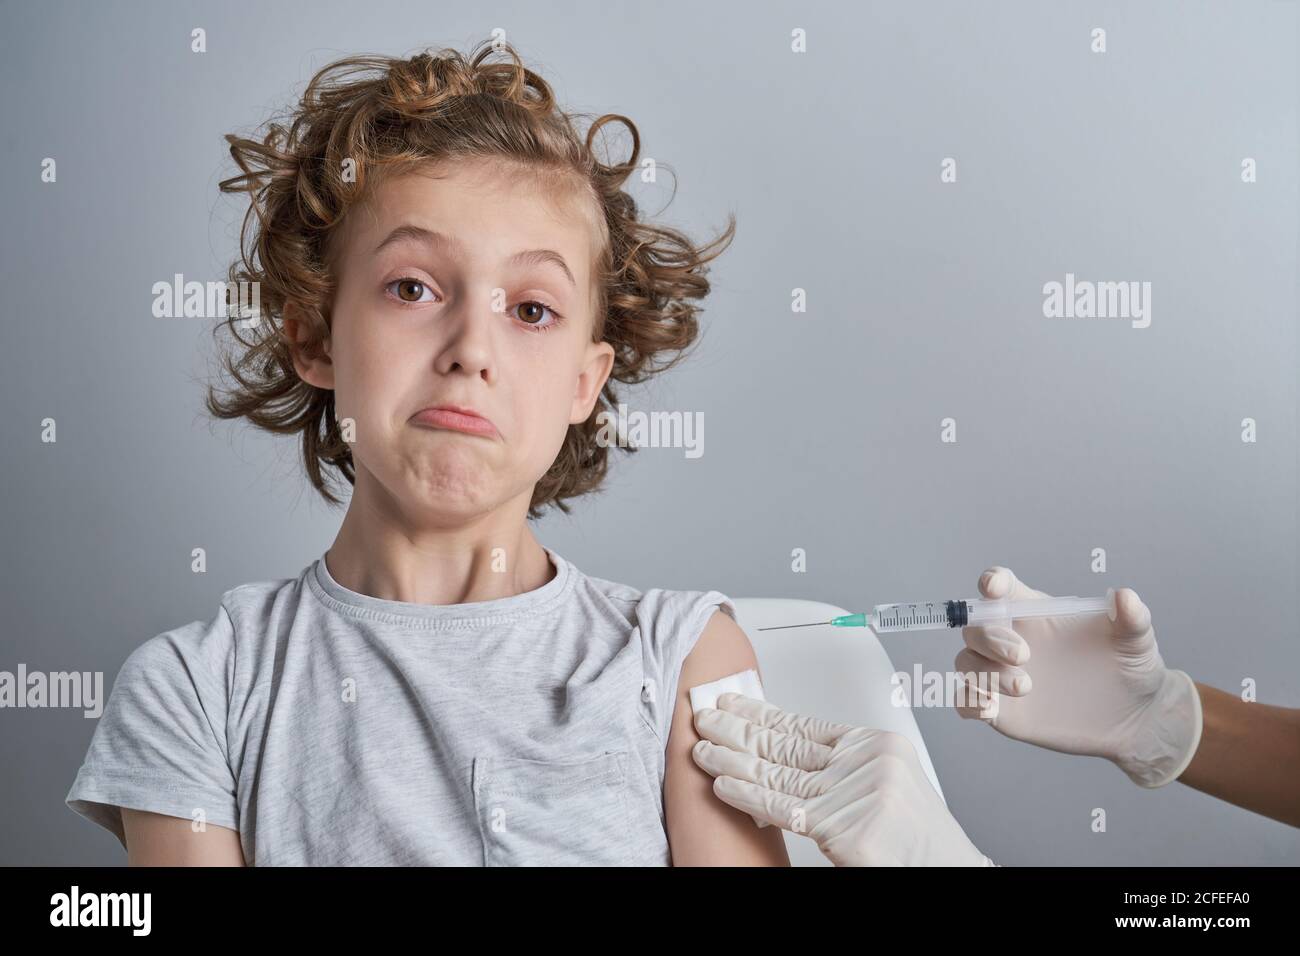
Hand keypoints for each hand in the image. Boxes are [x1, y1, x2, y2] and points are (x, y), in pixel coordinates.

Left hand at [692, 694, 993, 865]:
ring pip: (776, 771)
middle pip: (786, 743)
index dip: (763, 713)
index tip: (734, 703)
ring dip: (732, 759)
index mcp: (876, 744)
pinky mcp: (841, 826)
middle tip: (705, 716)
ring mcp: (854, 792)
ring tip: (702, 748)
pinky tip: (722, 783)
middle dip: (739, 730)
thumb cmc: (918, 840)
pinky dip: (747, 794)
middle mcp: (865, 761)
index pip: (804, 725)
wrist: (948, 870)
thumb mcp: (883, 786)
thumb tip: (782, 758)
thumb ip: (841, 769)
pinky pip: (779, 806)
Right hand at [955, 567, 1202, 787]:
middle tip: (1024, 655)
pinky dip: (968, 701)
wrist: (1134, 718)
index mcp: (1035, 612)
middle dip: (991, 638)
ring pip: (966, 662)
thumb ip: (1131, 617)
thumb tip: (1125, 596)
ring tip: (1024, 686)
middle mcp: (1010, 639)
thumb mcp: (1136, 640)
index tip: (994, 587)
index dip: (991, 582)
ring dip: (982, 672)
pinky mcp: (1000, 709)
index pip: (1002, 588)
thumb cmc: (1131, 668)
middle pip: (976, 626)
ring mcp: (1000, 674)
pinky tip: (989, 707)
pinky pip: (965, 700)